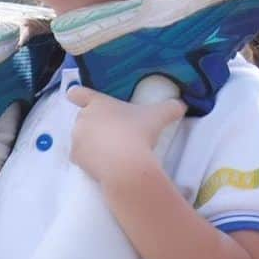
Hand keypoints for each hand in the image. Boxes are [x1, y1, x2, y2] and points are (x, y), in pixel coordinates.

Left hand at [67, 85, 184, 184]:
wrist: (126, 164)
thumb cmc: (139, 132)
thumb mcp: (160, 116)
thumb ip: (171, 107)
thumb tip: (182, 105)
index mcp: (98, 103)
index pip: (79, 93)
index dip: (78, 95)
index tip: (76, 97)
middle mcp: (83, 118)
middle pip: (85, 118)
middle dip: (97, 124)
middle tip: (117, 133)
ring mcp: (77, 139)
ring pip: (83, 138)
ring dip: (93, 142)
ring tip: (113, 150)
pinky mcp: (76, 159)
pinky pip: (82, 157)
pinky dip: (91, 159)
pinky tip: (106, 163)